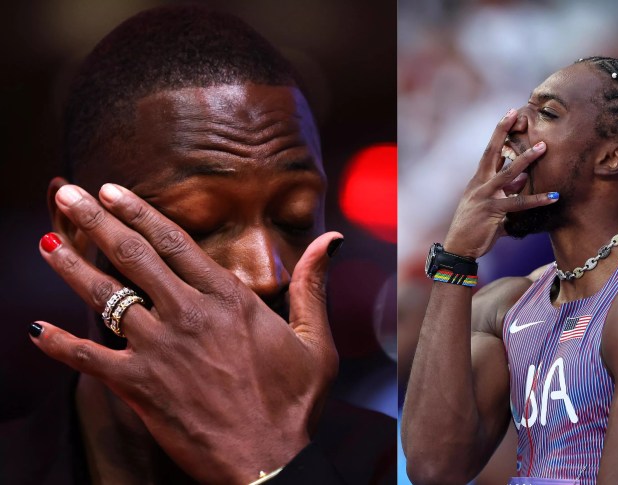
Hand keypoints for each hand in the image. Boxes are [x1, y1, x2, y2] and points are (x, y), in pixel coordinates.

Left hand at [30, 183, 341, 483]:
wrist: (269, 463)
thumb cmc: (295, 404)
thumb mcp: (317, 342)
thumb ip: (312, 286)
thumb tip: (331, 240)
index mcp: (230, 299)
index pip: (175, 242)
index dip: (140, 212)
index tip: (113, 190)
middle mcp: (189, 315)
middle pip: (133, 256)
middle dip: (96, 220)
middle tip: (69, 195)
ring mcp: (159, 349)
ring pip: (105, 296)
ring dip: (70, 265)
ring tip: (46, 240)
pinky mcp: (138, 386)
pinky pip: (88, 358)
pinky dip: (58, 344)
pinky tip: (34, 329)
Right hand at [443, 109, 555, 258]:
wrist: (459, 247)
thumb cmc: (474, 227)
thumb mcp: (491, 205)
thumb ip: (507, 191)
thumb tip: (524, 178)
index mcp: (478, 180)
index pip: (490, 152)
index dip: (500, 132)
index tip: (510, 113)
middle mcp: (480, 184)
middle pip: (492, 152)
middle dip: (503, 131)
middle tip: (516, 113)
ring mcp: (485, 196)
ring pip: (508, 173)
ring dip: (526, 159)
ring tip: (543, 147)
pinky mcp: (492, 211)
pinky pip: (518, 203)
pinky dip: (537, 200)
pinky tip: (553, 196)